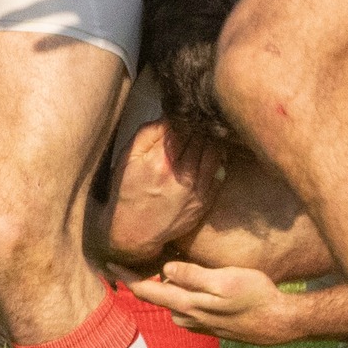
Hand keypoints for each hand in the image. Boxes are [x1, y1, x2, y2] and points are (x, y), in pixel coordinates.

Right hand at [101, 120, 229, 260]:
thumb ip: (148, 133)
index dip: (184, 117)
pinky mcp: (204, 200)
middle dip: (198, 126)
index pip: (183, 126)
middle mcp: (181, 174)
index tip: (183, 116)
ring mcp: (196, 189)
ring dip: (210, 140)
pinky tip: (210, 153)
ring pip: (214, 151)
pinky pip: (220, 172)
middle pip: (200, 137)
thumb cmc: (128, 192)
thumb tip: (169, 116)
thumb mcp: (128, 158)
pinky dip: (218, 159)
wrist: (134, 232)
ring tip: (203, 135)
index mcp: (160, 161)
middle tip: (195, 122)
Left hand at [132, 261, 304, 346]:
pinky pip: (186, 307)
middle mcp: (187, 317)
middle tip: (132, 257)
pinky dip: (181, 294)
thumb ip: (193, 277)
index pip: (146, 291)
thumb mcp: (224, 281)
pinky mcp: (210, 325)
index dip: (126, 277)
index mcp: (187, 305)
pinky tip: (188, 283)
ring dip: (165, 286)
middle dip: (143, 278)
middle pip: (157, 296)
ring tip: (162, 263)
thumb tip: (164, 271)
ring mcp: (198, 324)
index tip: (108, 264)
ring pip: (172, 302)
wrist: (279, 323)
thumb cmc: (255, 296)